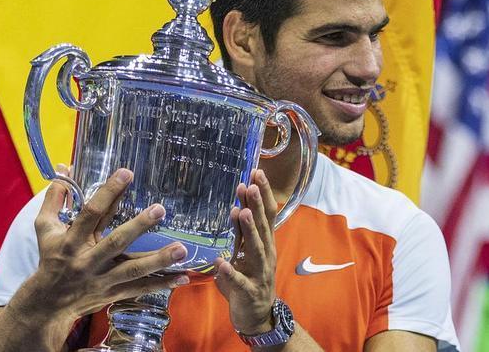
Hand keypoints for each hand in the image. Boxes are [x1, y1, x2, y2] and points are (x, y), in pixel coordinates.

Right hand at [11, 167, 189, 321]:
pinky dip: (162, 284)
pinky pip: (140, 288)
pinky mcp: (114, 293)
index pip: (91, 213)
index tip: (126, 173)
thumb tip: (64, 169)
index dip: (108, 192)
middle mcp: (88, 260)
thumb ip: (54, 199)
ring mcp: (103, 279)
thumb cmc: (51, 259)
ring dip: (158, 260)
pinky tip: (182, 276)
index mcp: (72, 241)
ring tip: (182, 249)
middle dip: (139, 226)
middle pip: (116, 242)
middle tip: (160, 209)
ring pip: (133, 270)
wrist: (49, 303)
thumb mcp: (45, 228)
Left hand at [213, 169, 277, 334]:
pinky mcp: (249, 292)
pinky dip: (231, 272)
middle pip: (263, 226)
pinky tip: (222, 263)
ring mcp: (259, 274)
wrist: (257, 316)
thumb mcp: (244, 252)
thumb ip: (241, 232)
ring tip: (243, 213)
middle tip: (250, 184)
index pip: (267, 214)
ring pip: (256, 250)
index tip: (256, 172)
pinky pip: (239, 282)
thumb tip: (238, 206)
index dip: (262, 194)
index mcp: (264, 243)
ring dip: (249, 231)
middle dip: (257, 205)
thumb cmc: (248, 279)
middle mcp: (266, 255)